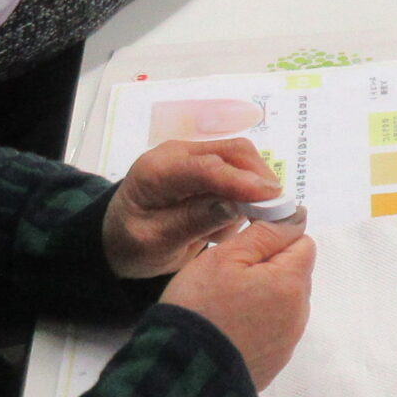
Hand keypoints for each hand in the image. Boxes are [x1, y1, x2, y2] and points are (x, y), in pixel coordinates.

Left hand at [104, 137, 279, 277]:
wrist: (119, 240)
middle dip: (259, 178)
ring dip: (254, 188)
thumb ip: (192, 221)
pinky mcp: (208, 167)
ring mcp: (195, 158)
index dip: (242, 180)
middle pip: (234, 152)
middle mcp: (179, 154)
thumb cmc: (132, 245)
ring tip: (249, 221)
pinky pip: (240, 173)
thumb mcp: (157, 242)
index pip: (207, 167)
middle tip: (277, 212)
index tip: (272, 198)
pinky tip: (231, 219)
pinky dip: (246, 195)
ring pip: (242, 160)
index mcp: (157, 170)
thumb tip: (233, 205)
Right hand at [159, 221, 315, 389]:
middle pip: (294, 272)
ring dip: (263, 295)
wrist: (185, 374)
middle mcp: (299, 312)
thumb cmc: (201, 309)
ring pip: (283, 301)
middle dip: (269, 266)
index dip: (275, 236)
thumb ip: (265, 233)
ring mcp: (288, 340)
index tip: (246, 245)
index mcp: (291, 282)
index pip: (302, 242)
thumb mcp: (225, 257)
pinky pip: (273, 329)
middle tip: (229, 275)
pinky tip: (229, 326)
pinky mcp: (274, 360)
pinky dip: (257, 322)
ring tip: (226, 303)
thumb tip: (296, 215)